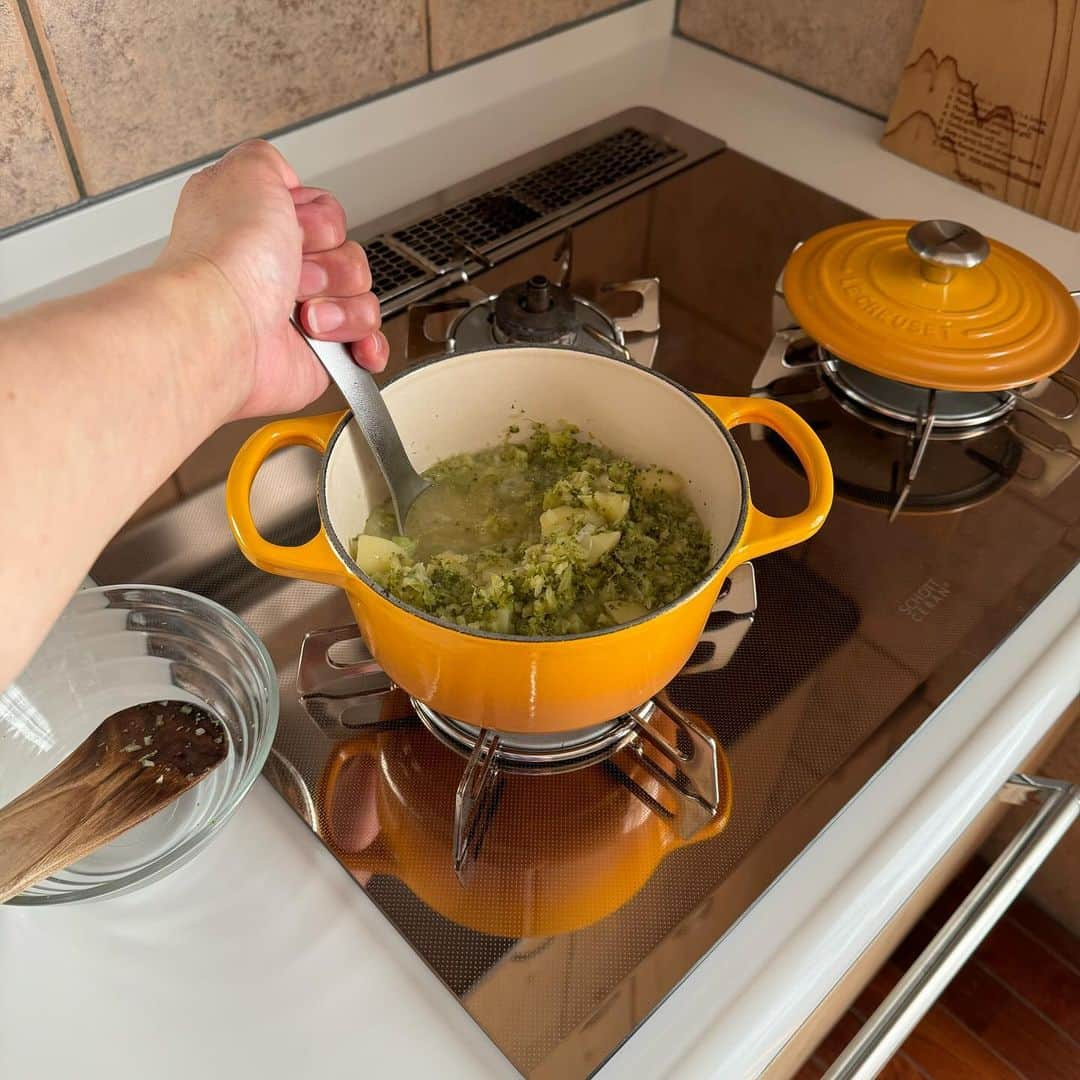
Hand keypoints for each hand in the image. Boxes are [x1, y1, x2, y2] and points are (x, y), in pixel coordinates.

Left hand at [159, 139, 386, 419]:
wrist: (223, 330)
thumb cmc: (227, 260)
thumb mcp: (245, 173)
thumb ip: (268, 161)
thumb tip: (287, 179)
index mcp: (264, 229)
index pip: (328, 217)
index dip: (321, 223)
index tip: (295, 229)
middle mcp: (280, 271)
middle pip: (351, 258)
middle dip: (332, 266)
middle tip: (295, 275)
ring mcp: (303, 316)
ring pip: (362, 300)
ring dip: (342, 306)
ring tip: (304, 315)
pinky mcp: (319, 355)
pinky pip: (365, 345)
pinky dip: (364, 345)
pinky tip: (345, 343)